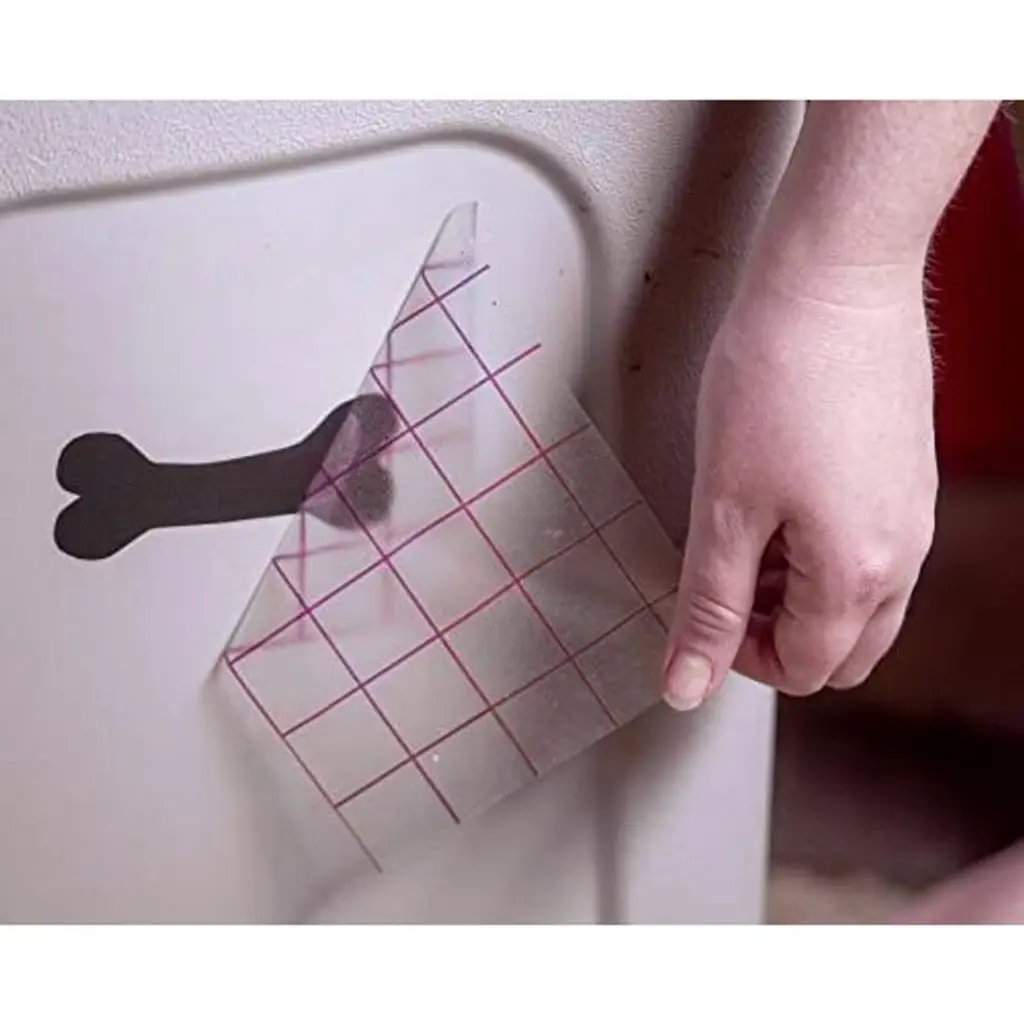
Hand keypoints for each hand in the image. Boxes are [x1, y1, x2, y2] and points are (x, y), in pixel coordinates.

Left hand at [663, 264, 937, 708]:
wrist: (835, 277)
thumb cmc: (776, 380)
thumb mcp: (725, 508)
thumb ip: (708, 607)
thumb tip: (685, 687)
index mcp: (861, 577)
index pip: (803, 671)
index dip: (741, 659)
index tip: (702, 614)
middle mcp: (904, 555)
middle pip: (842, 650)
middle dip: (777, 636)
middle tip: (723, 584)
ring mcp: (913, 513)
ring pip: (861, 604)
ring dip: (798, 597)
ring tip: (745, 537)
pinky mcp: (907, 474)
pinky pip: (872, 550)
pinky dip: (824, 554)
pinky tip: (779, 500)